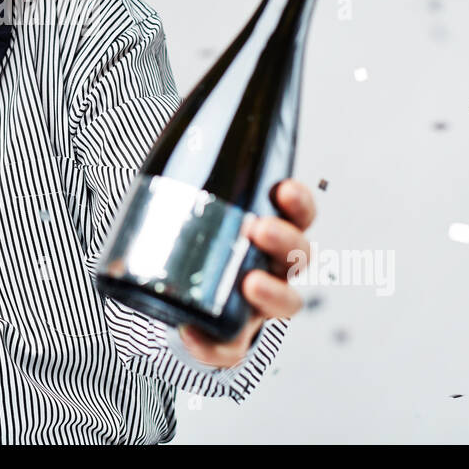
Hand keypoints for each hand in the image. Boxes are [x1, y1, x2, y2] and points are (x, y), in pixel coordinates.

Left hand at [177, 178, 316, 368]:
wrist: (170, 294)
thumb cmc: (190, 239)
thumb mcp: (193, 199)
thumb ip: (190, 164)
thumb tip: (179, 119)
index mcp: (269, 231)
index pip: (299, 214)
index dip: (298, 202)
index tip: (283, 189)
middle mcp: (271, 267)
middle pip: (299, 256)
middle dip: (286, 241)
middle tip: (260, 229)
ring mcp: (256, 305)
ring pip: (286, 304)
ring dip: (274, 293)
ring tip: (250, 282)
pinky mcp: (230, 339)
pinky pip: (230, 349)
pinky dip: (213, 345)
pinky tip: (192, 332)